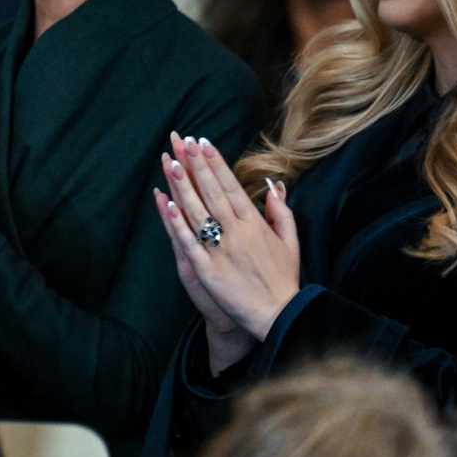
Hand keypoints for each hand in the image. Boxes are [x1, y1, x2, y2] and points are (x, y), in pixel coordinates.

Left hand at [156, 133, 300, 357]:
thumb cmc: (284, 279)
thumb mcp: (290, 242)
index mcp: (255, 224)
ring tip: (170, 162)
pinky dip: (178, 222)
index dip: (216, 164)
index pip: (231, 186)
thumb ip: (280, 212)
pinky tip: (167, 203)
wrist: (279, 315)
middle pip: (212, 192)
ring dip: (183, 186)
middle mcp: (237, 233)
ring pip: (198, 212)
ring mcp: (221, 250)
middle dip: (197, 165)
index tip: (203, 142)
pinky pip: (189, 241)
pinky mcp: (208, 269)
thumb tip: (272, 185)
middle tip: (183, 141)